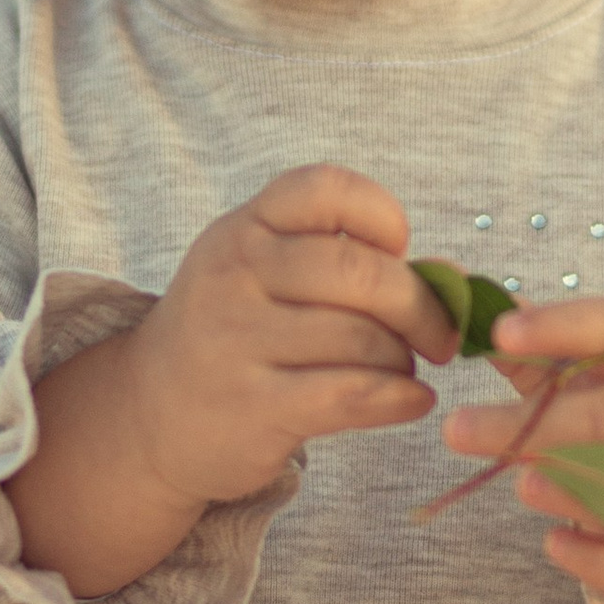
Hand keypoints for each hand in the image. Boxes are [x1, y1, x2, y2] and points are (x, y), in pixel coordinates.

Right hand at [6, 167, 451, 598]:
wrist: (152, 414)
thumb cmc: (234, 334)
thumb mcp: (263, 275)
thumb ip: (344, 260)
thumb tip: (452, 277)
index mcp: (244, 228)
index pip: (326, 189)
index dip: (381, 213)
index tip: (398, 250)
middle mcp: (235, 274)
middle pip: (361, 272)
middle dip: (420, 307)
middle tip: (439, 336)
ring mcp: (238, 340)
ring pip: (364, 340)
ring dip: (403, 361)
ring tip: (399, 371)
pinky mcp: (253, 406)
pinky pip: (354, 395)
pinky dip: (400, 399)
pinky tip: (410, 402)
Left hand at [440, 296, 603, 603]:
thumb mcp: (599, 377)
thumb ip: (535, 350)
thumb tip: (465, 304)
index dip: (558, 326)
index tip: (500, 333)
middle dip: (534, 426)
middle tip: (455, 430)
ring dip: (569, 487)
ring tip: (523, 484)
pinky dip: (594, 555)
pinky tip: (555, 541)